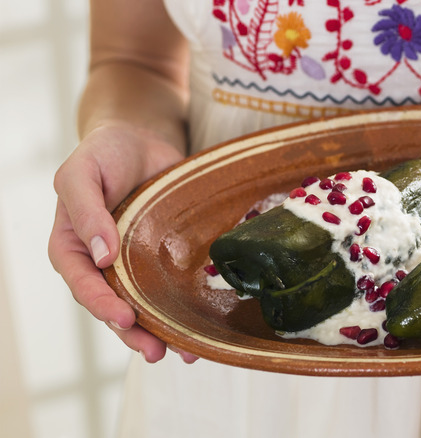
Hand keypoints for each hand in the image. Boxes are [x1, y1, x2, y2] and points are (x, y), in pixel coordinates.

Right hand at [48, 122, 196, 362]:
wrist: (141, 138)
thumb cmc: (103, 152)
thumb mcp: (81, 173)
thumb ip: (85, 210)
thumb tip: (100, 255)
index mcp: (72, 245)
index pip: (81, 282)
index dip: (100, 303)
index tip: (124, 318)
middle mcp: (101, 262)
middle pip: (112, 305)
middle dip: (132, 332)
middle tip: (156, 352)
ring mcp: (132, 262)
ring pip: (143, 304)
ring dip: (160, 331)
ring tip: (183, 353)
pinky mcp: (162, 258)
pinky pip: (170, 287)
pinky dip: (182, 308)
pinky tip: (201, 327)